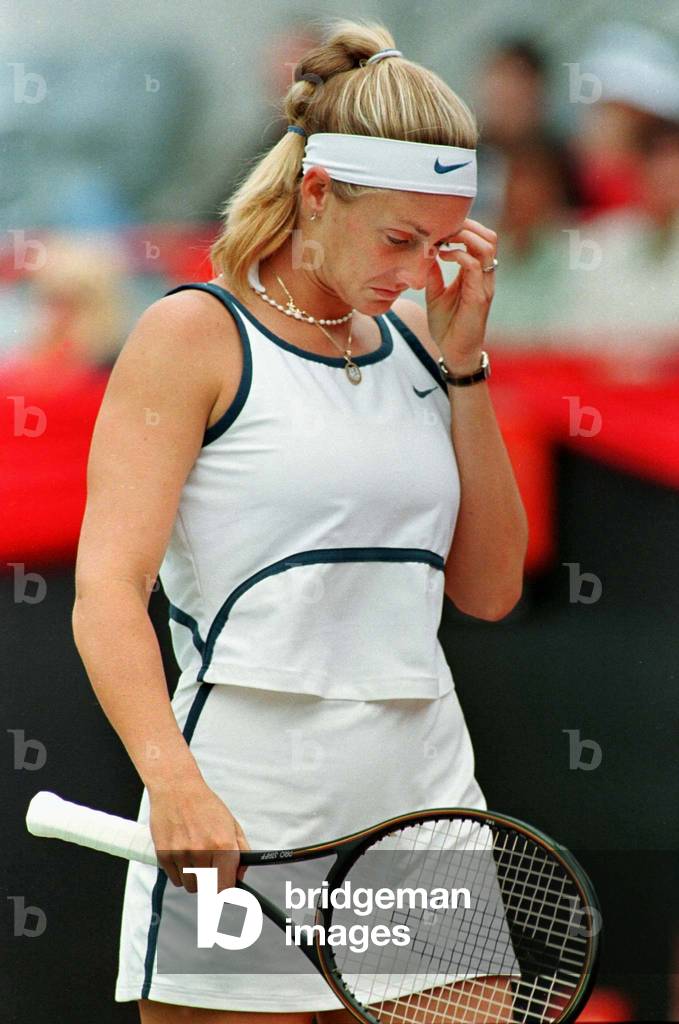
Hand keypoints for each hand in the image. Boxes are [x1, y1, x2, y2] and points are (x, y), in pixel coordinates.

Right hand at [148, 778, 250, 892]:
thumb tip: (240, 875)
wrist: (176, 788)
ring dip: (194, 879)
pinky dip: (180, 873)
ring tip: (195, 858)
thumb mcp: (231, 824)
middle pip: (207, 890)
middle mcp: (202, 851)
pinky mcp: (164, 855)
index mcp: (223, 845)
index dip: (226, 892)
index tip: (226, 890)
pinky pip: (175, 879)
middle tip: (209, 867)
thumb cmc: (205, 805)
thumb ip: (241, 851)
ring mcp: (182, 854)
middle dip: (210, 883)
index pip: (225, 887)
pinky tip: (183, 855)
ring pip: (190, 886)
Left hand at [424, 218, 497, 371]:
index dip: (465, 228)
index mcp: (476, 274)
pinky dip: (459, 256)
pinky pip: (474, 267)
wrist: (454, 352)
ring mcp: (484, 285)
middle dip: (468, 226)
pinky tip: (443, 256)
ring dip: (465, 236)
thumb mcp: (435, 294)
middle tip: (444, 225)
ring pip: (486, 247)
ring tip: (445, 237)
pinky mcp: (480, 297)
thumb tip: (425, 253)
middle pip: (488, 237)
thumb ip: (433, 274)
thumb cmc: (447, 325)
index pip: (480, 240)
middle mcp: (484, 277)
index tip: (442, 225)